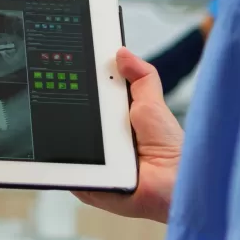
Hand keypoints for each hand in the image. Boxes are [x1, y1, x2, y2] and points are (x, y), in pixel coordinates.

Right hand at [73, 48, 182, 222]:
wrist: (175, 183)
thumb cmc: (170, 148)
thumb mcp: (152, 104)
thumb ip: (141, 77)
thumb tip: (121, 52)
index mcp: (113, 124)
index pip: (86, 104)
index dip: (75, 90)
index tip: (64, 74)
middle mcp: (100, 145)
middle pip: (72, 123)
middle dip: (67, 110)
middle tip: (67, 98)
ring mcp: (92, 167)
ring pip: (67, 149)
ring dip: (69, 139)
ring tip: (80, 129)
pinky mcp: (89, 188)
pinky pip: (71, 176)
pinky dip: (72, 168)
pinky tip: (81, 158)